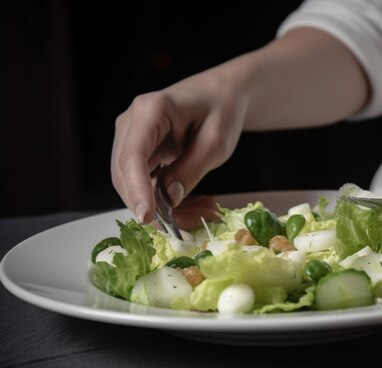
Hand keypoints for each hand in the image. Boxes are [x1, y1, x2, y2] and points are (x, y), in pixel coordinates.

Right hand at [111, 66, 247, 223]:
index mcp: (151, 111)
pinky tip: (193, 205)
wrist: (221, 93)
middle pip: (124, 174)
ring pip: (131, 184)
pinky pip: (143, 182)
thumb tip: (168, 199)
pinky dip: (164, 199)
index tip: (147, 217)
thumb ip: (191, 170)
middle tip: (187, 225)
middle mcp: (132, 123)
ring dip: (160, 206)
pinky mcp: (139, 151)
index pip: (132, 156)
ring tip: (200, 212)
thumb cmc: (221, 109)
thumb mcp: (216, 142)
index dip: (136, 190)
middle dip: (151, 205)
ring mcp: (131, 137)